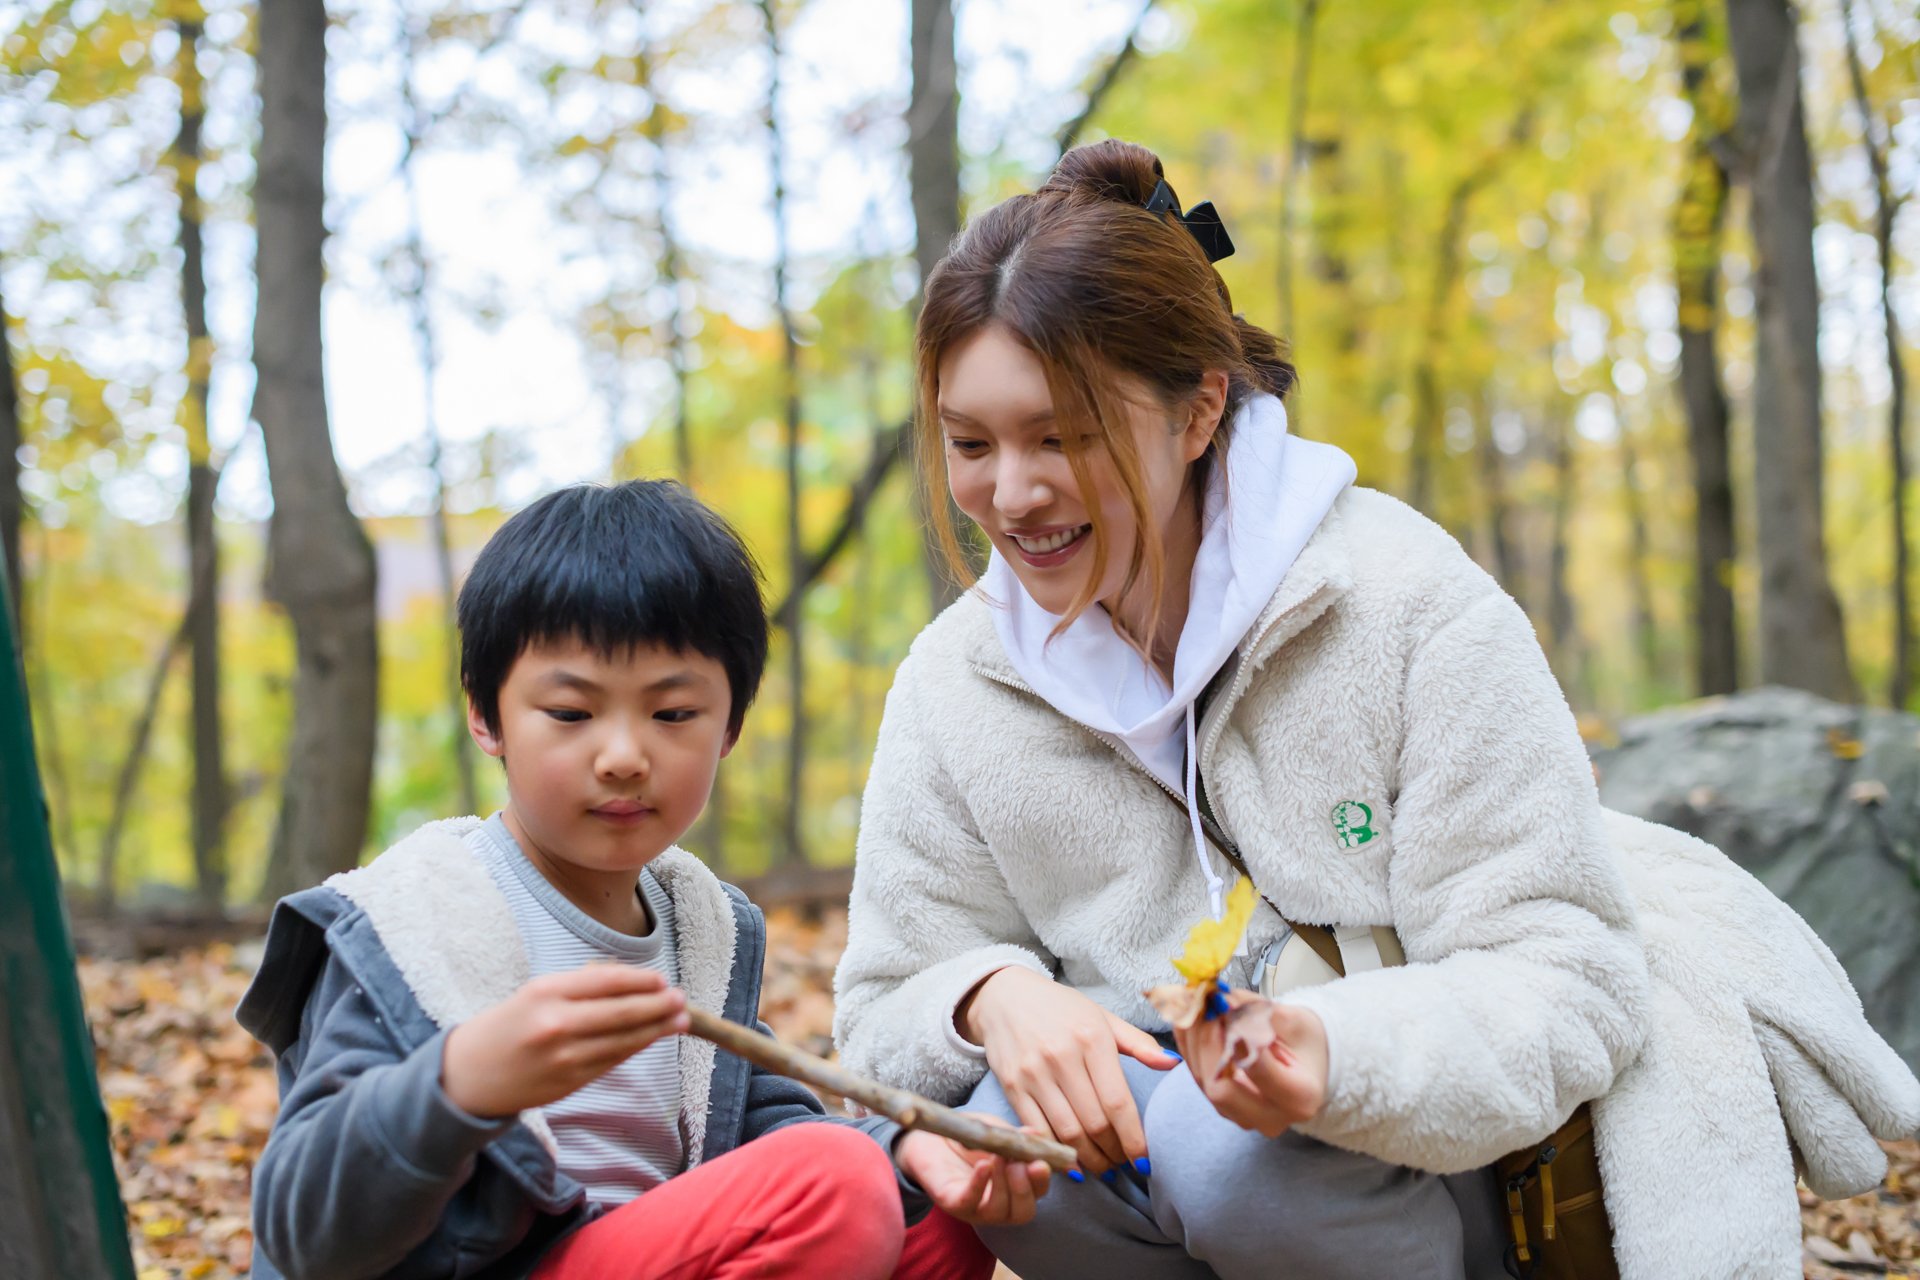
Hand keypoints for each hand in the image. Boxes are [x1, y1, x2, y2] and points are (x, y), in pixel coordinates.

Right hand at [441, 965, 688, 1117]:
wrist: (469, 1075)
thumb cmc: (509, 1025)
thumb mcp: (536, 992)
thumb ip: (580, 987)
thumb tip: (631, 982)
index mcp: (546, 992)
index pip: (607, 981)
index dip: (641, 980)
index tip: (662, 979)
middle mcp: (556, 1023)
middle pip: (622, 1012)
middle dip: (658, 1006)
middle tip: (682, 1000)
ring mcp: (564, 1057)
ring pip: (623, 1040)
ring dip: (657, 1030)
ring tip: (681, 1020)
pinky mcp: (570, 1082)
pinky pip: (611, 1061)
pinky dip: (635, 1049)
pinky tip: (651, 1039)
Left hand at [895, 1123, 1051, 1226]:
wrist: (931, 1135)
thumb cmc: (970, 1136)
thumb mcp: (997, 1132)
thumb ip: (1016, 1137)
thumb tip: (1037, 1134)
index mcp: (1015, 1187)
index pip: (1038, 1191)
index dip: (1043, 1179)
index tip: (1041, 1161)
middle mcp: (1000, 1204)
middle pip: (1023, 1211)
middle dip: (1026, 1190)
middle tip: (1020, 1165)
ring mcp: (976, 1207)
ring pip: (999, 1212)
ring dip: (1003, 1185)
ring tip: (998, 1158)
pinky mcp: (953, 1203)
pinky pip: (969, 1202)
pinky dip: (979, 1186)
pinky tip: (983, 1166)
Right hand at [955, 966, 1176, 1174]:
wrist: (1005, 997)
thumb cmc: (1061, 1009)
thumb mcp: (1102, 1017)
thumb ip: (1139, 1043)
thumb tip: (1174, 1064)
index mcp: (1091, 1038)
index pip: (1118, 1102)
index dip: (1133, 1138)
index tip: (1144, 1161)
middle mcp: (1062, 1057)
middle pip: (1095, 1123)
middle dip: (1114, 1152)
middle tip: (1124, 1165)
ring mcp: (1033, 1073)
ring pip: (1067, 1132)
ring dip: (1089, 1159)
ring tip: (1104, 1167)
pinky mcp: (1011, 1086)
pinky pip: (1037, 1130)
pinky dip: (1056, 1153)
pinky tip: (1072, 1162)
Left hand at [1171, 990, 1328, 1138]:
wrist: (1309, 1066)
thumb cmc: (1307, 1043)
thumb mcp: (1295, 1020)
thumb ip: (1257, 1010)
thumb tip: (1221, 998)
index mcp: (1298, 1098)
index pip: (1254, 1068)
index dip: (1232, 1033)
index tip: (1223, 1003)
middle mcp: (1270, 1116)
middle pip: (1220, 1088)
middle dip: (1205, 1041)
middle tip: (1202, 1004)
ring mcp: (1243, 1116)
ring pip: (1203, 1081)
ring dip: (1192, 1039)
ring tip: (1194, 1004)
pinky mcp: (1224, 1108)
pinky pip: (1198, 1077)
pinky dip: (1190, 1045)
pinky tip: (1190, 1018)